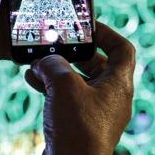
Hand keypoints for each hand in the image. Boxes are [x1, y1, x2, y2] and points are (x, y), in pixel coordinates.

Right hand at [25, 22, 135, 154]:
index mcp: (118, 83)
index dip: (107, 34)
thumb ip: (53, 64)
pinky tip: (32, 80)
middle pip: (97, 63)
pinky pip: (68, 98)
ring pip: (78, 81)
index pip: (122, 48)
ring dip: (57, 70)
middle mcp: (111, 96)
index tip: (88, 27)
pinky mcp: (81, 123)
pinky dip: (52, 87)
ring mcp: (97, 111)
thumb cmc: (78, 127)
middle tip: (56, 44)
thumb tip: (44, 61)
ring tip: (37, 63)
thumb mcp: (64, 85)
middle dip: (74, 53)